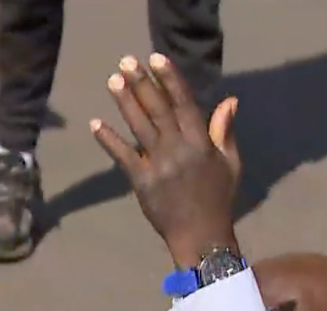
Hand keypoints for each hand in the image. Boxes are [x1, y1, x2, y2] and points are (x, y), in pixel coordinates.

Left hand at [91, 53, 242, 268]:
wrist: (201, 236)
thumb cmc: (218, 199)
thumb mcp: (230, 164)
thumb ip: (224, 132)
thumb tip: (229, 101)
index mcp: (201, 143)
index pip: (184, 103)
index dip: (169, 79)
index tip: (157, 58)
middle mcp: (179, 149)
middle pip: (157, 110)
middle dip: (141, 83)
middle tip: (126, 61)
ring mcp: (158, 165)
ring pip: (139, 127)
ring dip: (125, 102)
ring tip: (113, 80)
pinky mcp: (141, 182)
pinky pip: (122, 156)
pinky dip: (109, 140)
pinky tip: (96, 123)